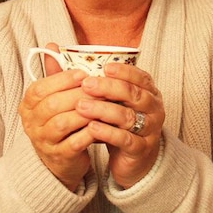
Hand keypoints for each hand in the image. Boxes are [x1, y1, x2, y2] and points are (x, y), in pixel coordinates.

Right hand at [18, 43, 96, 190]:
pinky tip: (105, 123)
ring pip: (64, 123)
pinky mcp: (60, 157)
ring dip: (86, 111)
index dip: (61, 80)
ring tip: (105, 103)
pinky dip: (91, 132)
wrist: (62, 159)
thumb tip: (52, 45)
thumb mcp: (55, 97)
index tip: (83, 74)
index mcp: (28, 105)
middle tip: (100, 87)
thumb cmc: (61, 120)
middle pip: (52, 105)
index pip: (39, 89)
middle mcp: (31, 124)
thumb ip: (55, 73)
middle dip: (78, 94)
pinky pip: (76, 142)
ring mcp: (44, 142)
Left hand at [74, 63, 163, 188]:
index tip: (104, 67)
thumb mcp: (111, 100)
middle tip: (86, 84)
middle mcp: (153, 109)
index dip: (124, 71)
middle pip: (134, 94)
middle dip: (109, 88)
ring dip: (103, 110)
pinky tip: (91, 127)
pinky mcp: (141, 149)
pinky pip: (125, 139)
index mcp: (149, 92)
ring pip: (128, 116)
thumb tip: (59, 53)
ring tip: (82, 106)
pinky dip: (108, 132)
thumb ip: (94, 80)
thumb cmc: (118, 123)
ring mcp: (150, 129)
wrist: (132, 158)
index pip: (140, 77)